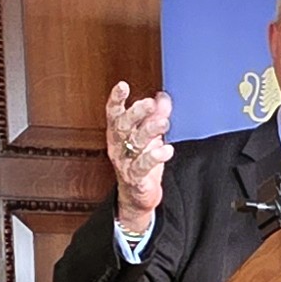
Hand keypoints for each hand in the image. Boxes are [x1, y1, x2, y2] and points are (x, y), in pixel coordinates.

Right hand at [103, 82, 175, 228]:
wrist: (137, 195)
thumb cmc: (141, 161)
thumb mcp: (149, 136)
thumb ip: (156, 115)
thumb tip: (163, 96)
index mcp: (118, 133)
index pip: (113, 113)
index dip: (116, 99)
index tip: (122, 86)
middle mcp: (118, 146)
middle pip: (123, 126)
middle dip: (136, 113)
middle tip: (150, 103)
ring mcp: (125, 162)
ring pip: (135, 144)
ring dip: (150, 130)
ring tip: (164, 123)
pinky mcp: (135, 179)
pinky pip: (143, 167)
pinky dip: (155, 157)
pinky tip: (167, 149)